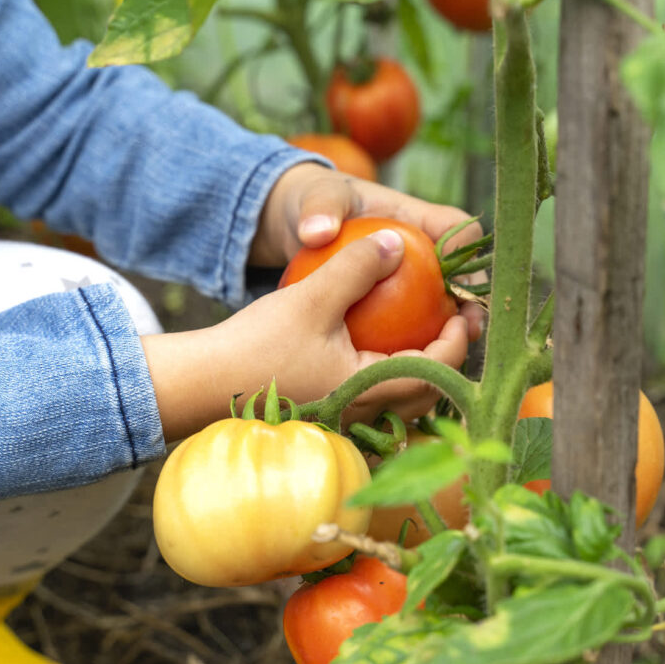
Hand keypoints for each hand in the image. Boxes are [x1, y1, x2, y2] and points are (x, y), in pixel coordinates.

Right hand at [144, 229, 468, 440]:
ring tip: (417, 335)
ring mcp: (346, 422)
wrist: (204, 385)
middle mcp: (366, 415)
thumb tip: (397, 241)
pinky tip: (374, 349)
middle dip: (447, 359)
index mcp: (372, 390)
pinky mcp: (326, 419)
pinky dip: (386, 377)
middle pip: (428, 394)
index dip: (459, 339)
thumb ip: (356, 267)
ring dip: (418, 370)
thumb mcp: (311, 297)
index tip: (461, 308)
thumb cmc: (257, 345)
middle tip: (449, 321)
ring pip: (401, 402)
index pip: (439, 369)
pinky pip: (373, 401)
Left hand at [251, 163, 486, 341]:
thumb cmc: (314, 206)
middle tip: (466, 329)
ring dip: (450, 337)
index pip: (458, 229)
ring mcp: (417, 284)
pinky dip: (412, 354)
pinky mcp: (401, 310)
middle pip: (464, 280)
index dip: (463, 251)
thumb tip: (317, 232)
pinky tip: (399, 376)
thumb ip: (318, 209)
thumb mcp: (313, 199)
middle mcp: (427, 255)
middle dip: (469, 306)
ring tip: (444, 361)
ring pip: (445, 313)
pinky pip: (413, 334)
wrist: (302, 223)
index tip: (448, 276)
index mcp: (419, 219)